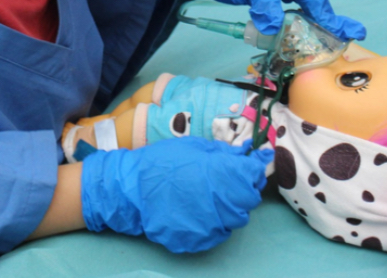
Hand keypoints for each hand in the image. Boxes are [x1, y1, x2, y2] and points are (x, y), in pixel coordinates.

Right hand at [79, 137, 271, 252]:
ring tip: (213, 197)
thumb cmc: (163, 162)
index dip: (254, 169)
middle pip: (249, 200)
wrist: (132, 189)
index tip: (251, 165)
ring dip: (231, 207)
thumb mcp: (194, 146)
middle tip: (229, 181)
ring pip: (236, 219)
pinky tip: (202, 211)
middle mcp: (221, 203)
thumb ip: (223, 152)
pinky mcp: (199, 240)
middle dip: (244, 188)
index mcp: (221, 175)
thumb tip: (247, 153)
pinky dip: (217, 223)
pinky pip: (219, 233)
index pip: (253, 175)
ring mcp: (210, 225)